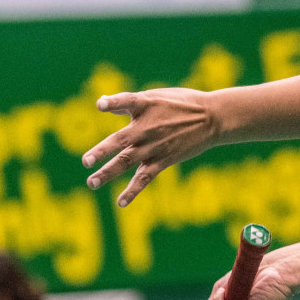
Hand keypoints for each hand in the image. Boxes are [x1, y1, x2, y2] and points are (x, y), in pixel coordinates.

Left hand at [82, 88, 221, 206]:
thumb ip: (129, 102)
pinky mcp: (164, 160)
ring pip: (128, 161)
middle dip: (103, 151)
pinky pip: (145, 177)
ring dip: (109, 173)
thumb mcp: (157, 96)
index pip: (128, 101)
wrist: (213, 118)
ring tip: (92, 182)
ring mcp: (155, 145)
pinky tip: (121, 202)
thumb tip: (103, 103)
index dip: (114, 103)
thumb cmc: (182, 104)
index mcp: (147, 105)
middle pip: (121, 140)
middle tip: (86, 161)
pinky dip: (133, 190)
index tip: (101, 105)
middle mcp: (148, 127)